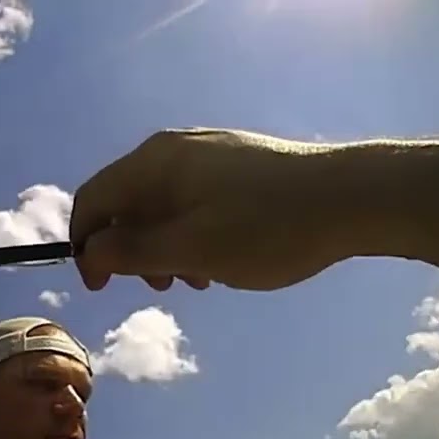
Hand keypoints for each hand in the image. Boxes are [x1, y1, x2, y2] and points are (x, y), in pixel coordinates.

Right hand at [69, 128, 375, 291]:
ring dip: (165, 247)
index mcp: (155, 162)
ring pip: (163, 205)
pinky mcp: (238, 164)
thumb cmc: (266, 229)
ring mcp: (209, 153)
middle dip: (132, 249)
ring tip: (198, 280)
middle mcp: (174, 148)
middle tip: (163, 287)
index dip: (86, 246)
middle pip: (127, 202)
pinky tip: (223, 260)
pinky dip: (193, 234)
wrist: (352, 198)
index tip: (102, 289)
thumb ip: (133, 251)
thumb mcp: (191, 249)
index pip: (93, 199)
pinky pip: (194, 201)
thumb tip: (89, 252)